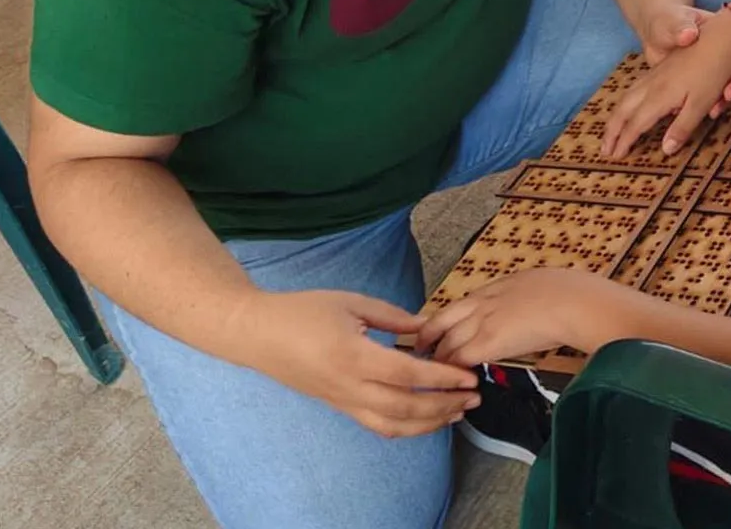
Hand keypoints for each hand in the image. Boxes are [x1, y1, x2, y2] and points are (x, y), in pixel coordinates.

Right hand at [234, 290, 480, 437]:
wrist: (257, 334)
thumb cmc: (302, 311)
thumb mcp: (349, 302)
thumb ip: (392, 316)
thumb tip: (426, 327)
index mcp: (353, 356)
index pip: (407, 375)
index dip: (441, 378)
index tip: (467, 375)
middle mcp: (349, 386)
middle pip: (405, 408)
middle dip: (445, 406)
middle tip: (473, 397)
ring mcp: (342, 401)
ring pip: (392, 425)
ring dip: (429, 423)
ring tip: (457, 412)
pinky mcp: (338, 406)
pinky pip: (376, 425)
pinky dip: (405, 427)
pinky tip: (425, 418)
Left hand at [416, 268, 635, 365]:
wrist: (573, 301)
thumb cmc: (568, 292)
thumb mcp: (539, 285)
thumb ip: (524, 296)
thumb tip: (529, 305)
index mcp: (495, 288)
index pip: (458, 306)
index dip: (444, 321)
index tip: (437, 331)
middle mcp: (482, 302)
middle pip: (441, 321)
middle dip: (427, 338)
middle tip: (422, 352)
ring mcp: (482, 322)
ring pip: (446, 342)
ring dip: (439, 360)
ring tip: (435, 374)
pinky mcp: (488, 342)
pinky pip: (459, 359)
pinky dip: (453, 371)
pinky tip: (454, 381)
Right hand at [604, 12, 730, 156]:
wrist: (720, 36)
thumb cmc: (715, 71)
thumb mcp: (702, 104)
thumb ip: (682, 127)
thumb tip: (665, 150)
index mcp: (660, 97)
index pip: (635, 124)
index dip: (624, 142)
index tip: (615, 157)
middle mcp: (652, 85)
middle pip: (623, 110)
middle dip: (612, 131)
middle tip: (605, 149)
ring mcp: (655, 74)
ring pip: (627, 97)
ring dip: (616, 116)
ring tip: (611, 132)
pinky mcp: (661, 68)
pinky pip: (634, 88)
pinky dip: (625, 102)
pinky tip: (629, 105)